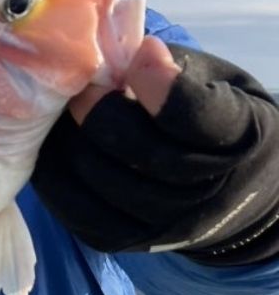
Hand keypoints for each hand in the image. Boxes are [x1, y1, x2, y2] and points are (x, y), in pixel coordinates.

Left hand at [32, 41, 278, 264]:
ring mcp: (163, 225)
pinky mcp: (122, 241)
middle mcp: (206, 193)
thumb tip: (130, 52)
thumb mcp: (213, 83)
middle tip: (83, 86)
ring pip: (101, 180)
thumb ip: (174, 69)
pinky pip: (74, 207)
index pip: (193, 118)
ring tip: (63, 112)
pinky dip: (55, 172)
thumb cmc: (212, 118)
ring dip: (72, 140)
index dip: (159, 84)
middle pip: (141, 152)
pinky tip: (55, 145)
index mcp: (239, 139)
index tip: (142, 52)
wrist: (227, 193)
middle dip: (101, 112)